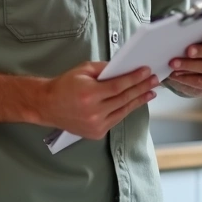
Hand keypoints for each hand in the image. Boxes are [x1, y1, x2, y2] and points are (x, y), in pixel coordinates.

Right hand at [38, 62, 157, 139]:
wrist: (47, 105)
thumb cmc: (64, 85)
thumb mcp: (83, 70)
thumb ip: (105, 69)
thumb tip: (124, 68)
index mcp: (89, 94)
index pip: (119, 86)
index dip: (135, 78)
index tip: (147, 71)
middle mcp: (93, 112)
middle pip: (124, 98)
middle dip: (142, 88)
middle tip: (154, 80)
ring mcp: (95, 125)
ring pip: (123, 111)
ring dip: (138, 101)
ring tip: (150, 92)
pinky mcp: (96, 133)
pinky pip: (116, 120)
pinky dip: (126, 110)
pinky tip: (134, 102)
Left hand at [166, 26, 201, 97]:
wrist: (198, 69)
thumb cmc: (199, 46)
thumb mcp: (200, 37)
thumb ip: (197, 34)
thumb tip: (182, 37)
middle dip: (201, 51)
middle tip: (188, 51)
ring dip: (189, 65)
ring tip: (174, 64)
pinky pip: (201, 81)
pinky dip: (186, 78)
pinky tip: (176, 75)